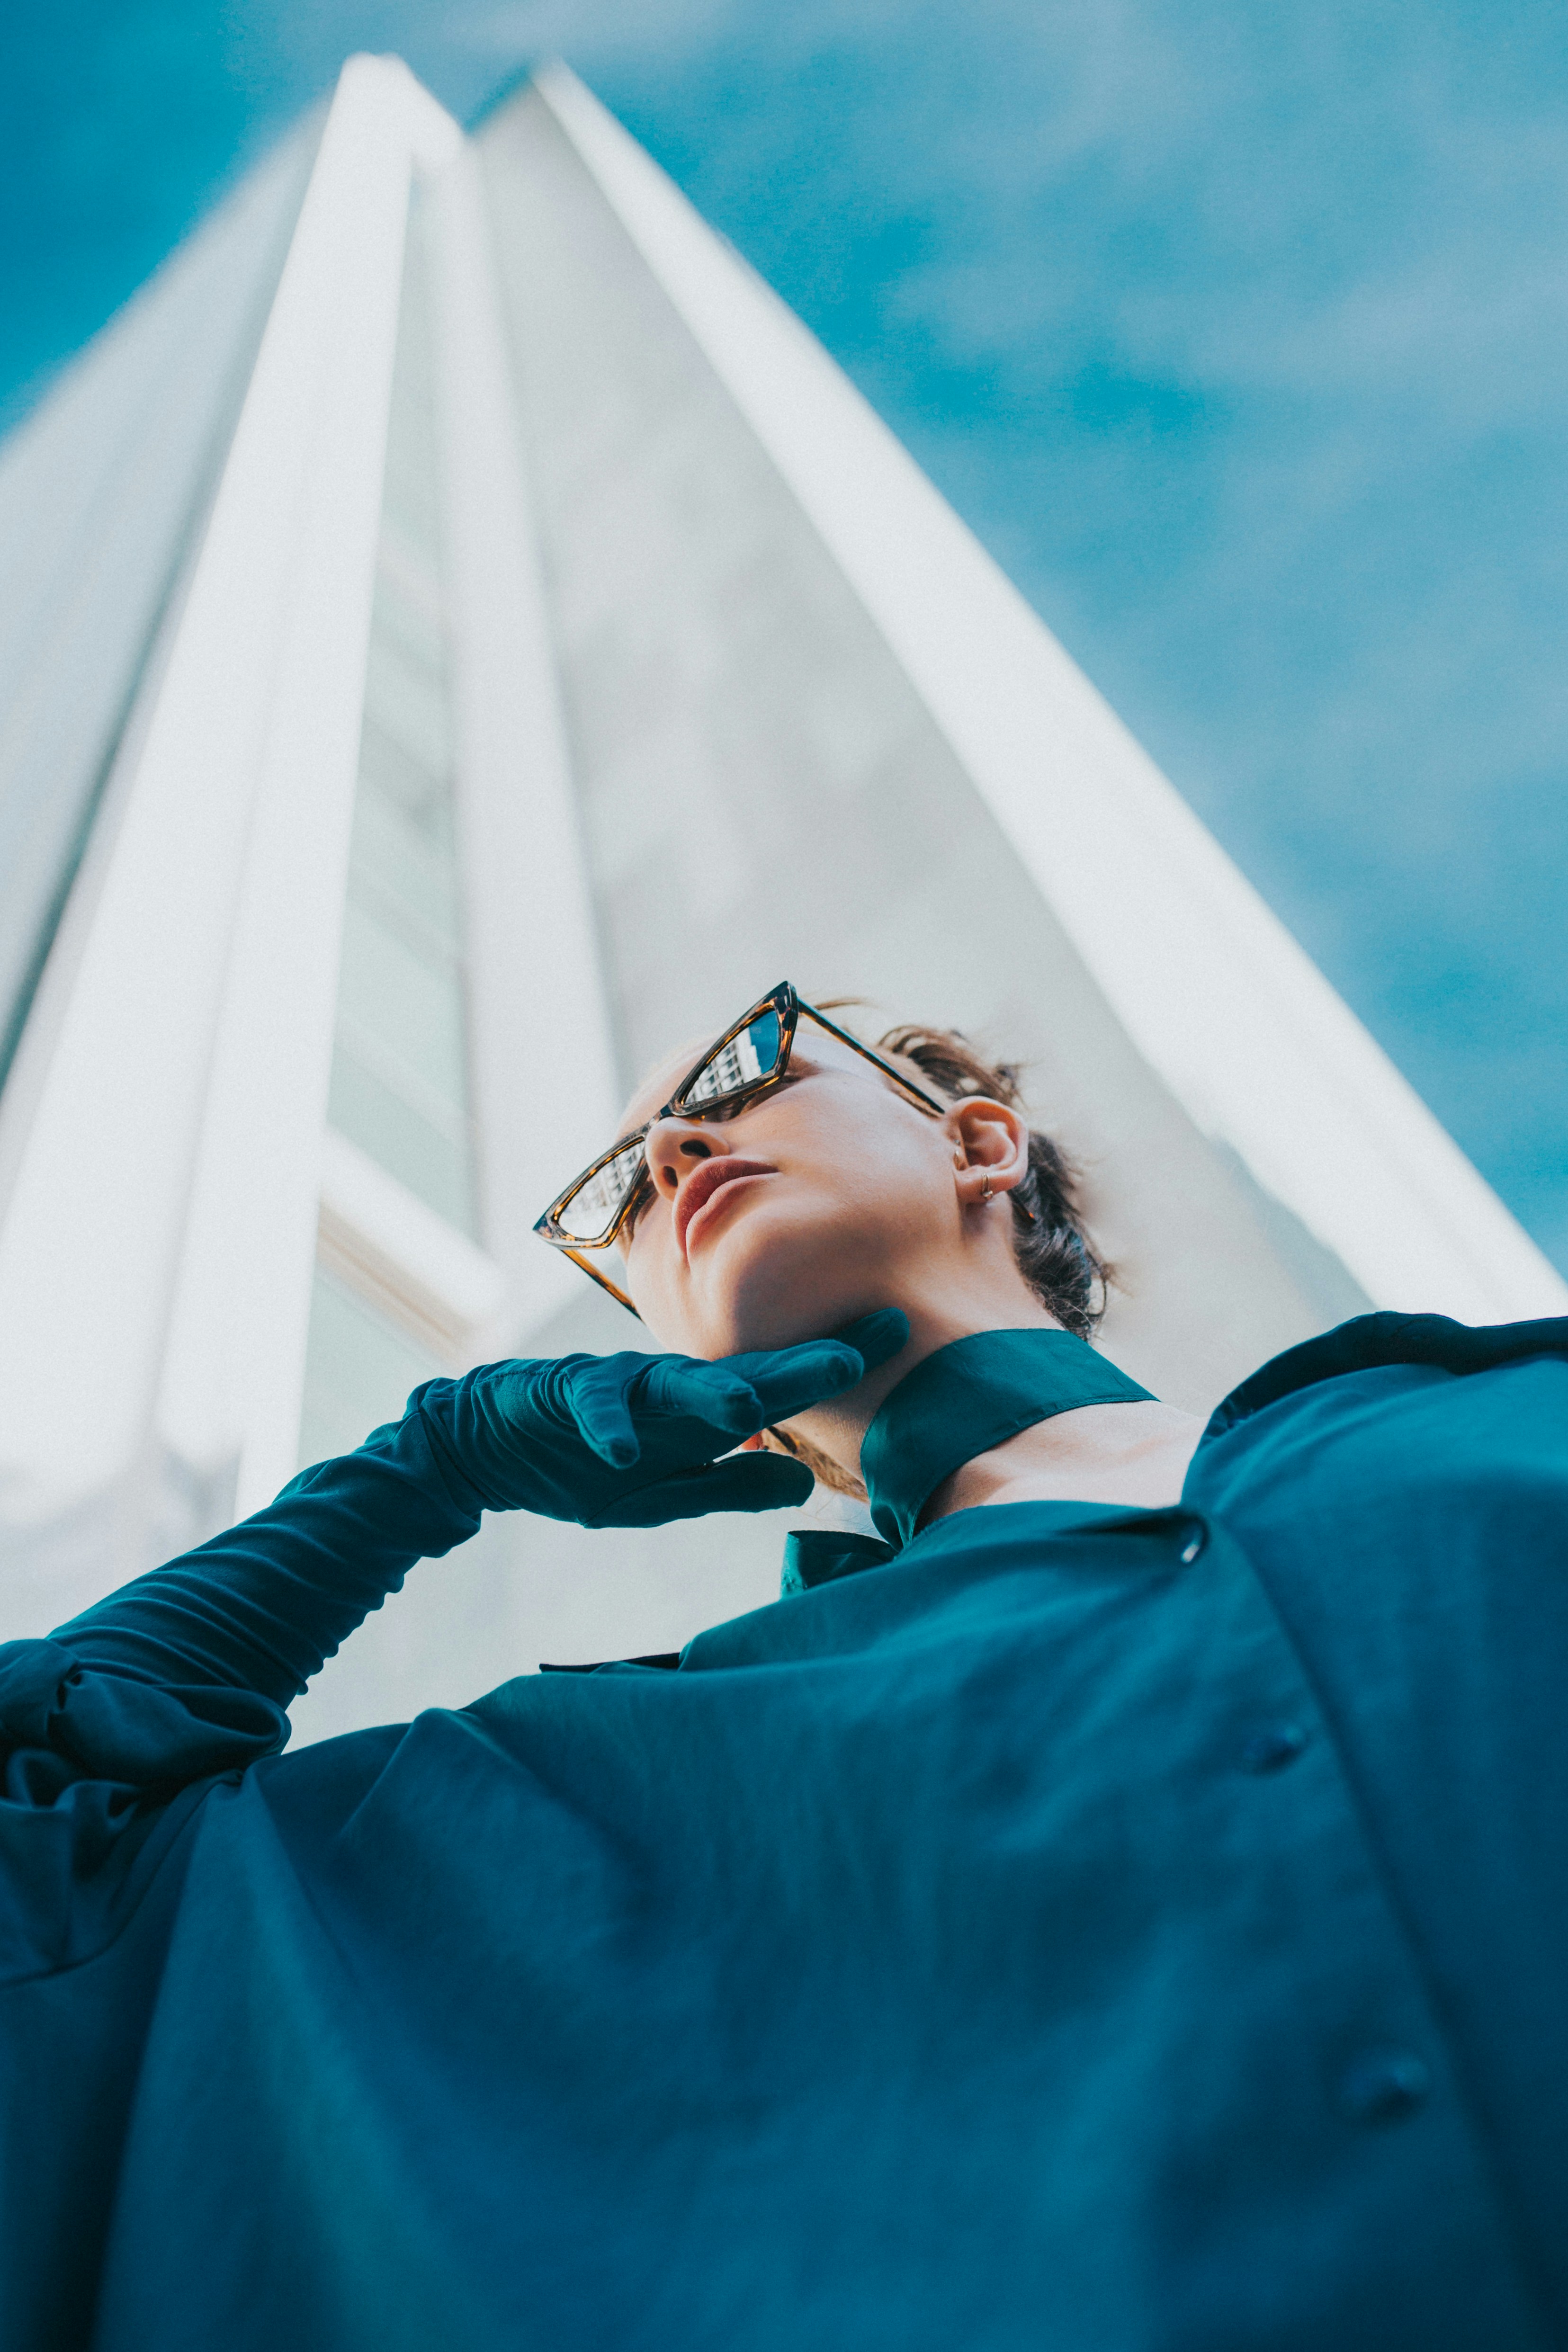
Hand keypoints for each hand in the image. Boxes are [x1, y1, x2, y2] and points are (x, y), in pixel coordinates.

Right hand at [403, 1311, 908, 1529]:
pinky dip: (608, 1427)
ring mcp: (620, 1385)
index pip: (780, 1384)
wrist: (489, 1445)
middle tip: (853, 1352)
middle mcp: (671, 1387)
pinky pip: (592, 1407)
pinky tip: (624, 1449)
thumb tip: (799, 1483)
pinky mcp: (567, 1393)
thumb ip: (729, 1486)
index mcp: (700, 1412)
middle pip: (743, 1372)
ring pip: (673, 1381)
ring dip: (711, 1392)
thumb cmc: (584, 1464)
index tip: (897, 1334)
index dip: (834, 1363)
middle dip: (797, 1364)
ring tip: (751, 1404)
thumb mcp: (666, 1492)